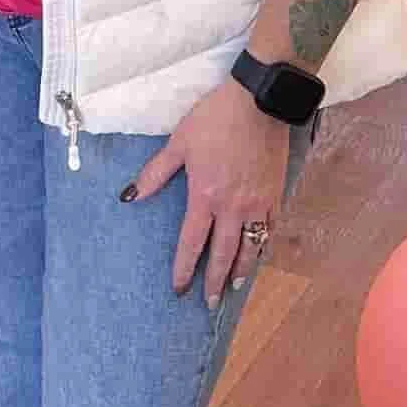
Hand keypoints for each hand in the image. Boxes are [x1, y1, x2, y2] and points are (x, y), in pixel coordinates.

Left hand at [124, 84, 291, 307]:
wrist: (258, 102)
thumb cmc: (214, 120)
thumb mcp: (178, 143)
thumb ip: (155, 173)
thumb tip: (130, 195)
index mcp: (204, 196)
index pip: (191, 242)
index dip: (183, 268)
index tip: (179, 289)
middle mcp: (232, 207)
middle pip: (222, 254)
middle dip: (213, 281)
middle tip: (209, 303)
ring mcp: (258, 204)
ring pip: (249, 247)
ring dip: (240, 270)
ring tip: (232, 288)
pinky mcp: (275, 195)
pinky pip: (270, 230)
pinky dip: (262, 246)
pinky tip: (258, 254)